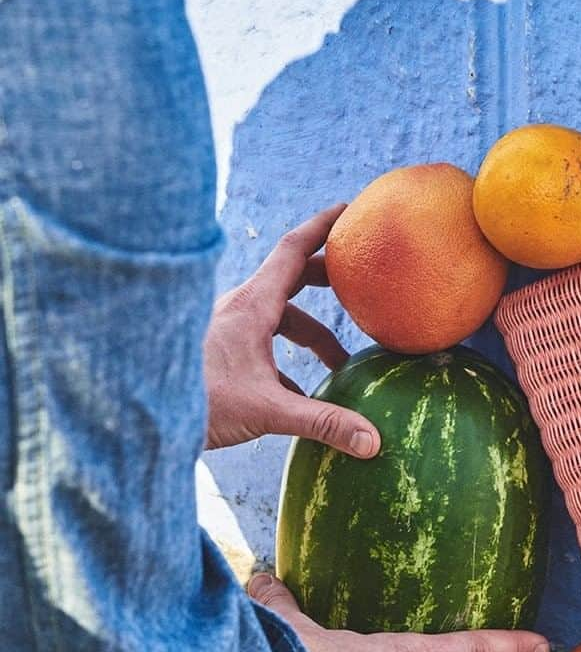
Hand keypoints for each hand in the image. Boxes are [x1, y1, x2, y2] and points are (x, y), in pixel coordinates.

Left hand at [204, 205, 379, 458]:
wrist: (135, 420)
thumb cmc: (198, 407)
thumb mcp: (268, 412)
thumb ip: (323, 422)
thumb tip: (373, 441)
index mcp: (253, 306)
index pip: (294, 250)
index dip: (323, 227)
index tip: (348, 210)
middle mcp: (239, 309)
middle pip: (291, 280)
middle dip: (327, 282)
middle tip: (358, 285)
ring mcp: (225, 329)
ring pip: (278, 318)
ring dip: (309, 335)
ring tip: (337, 365)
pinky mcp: (216, 352)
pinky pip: (260, 343)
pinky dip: (286, 359)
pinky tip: (298, 394)